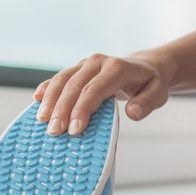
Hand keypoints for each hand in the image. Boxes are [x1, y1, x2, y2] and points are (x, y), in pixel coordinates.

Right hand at [34, 53, 169, 135]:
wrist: (146, 66)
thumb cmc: (150, 83)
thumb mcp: (159, 94)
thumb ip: (147, 103)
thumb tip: (132, 113)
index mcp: (117, 68)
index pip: (94, 90)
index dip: (82, 110)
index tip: (74, 130)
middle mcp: (98, 62)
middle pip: (74, 86)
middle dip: (62, 110)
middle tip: (54, 132)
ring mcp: (85, 64)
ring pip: (62, 80)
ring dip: (50, 100)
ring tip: (42, 121)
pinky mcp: (78, 68)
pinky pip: (59, 78)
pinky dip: (47, 88)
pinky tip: (36, 100)